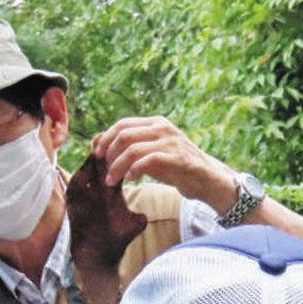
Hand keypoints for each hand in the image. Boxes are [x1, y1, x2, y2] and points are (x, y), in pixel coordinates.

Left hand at [92, 115, 238, 212]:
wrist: (206, 179)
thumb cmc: (174, 166)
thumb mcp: (150, 153)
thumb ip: (129, 147)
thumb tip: (96, 142)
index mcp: (155, 123)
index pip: (122, 124)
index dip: (105, 139)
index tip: (96, 155)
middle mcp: (162, 128)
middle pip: (124, 135)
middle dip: (109, 154)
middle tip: (103, 170)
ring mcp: (170, 142)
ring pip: (132, 149)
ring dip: (117, 167)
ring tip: (111, 181)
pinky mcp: (177, 158)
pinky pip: (148, 161)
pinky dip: (134, 170)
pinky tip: (130, 179)